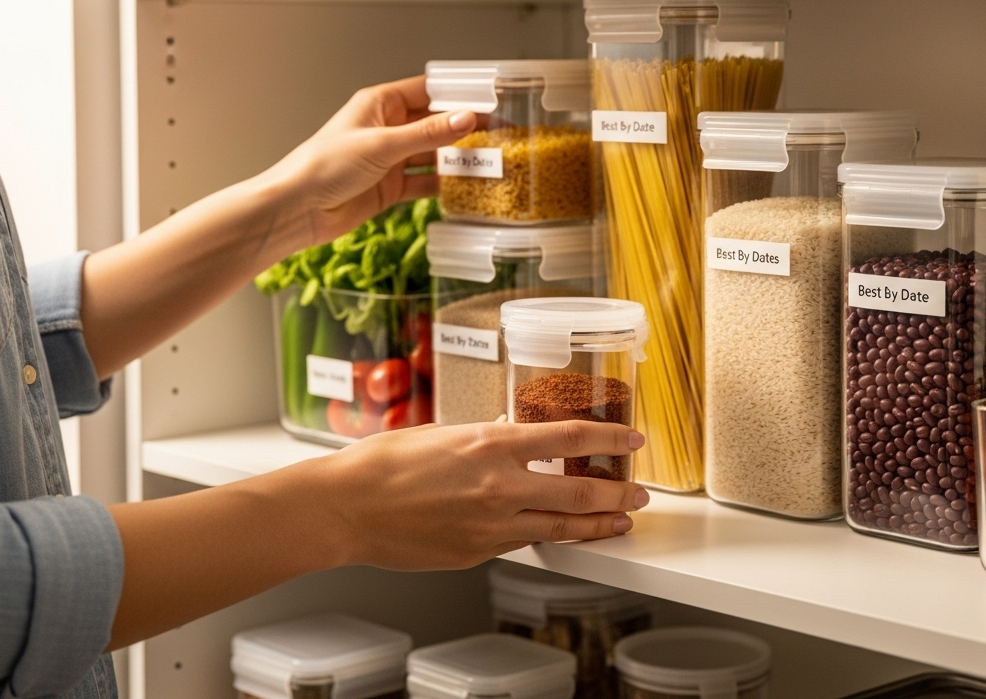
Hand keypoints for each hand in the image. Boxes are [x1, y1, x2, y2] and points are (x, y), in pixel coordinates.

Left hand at [269, 76, 475, 245]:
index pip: (428, 91)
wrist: (298, 209)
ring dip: (458, 157)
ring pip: (433, 154)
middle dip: (465, 128)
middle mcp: (387, 128)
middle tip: (499, 132)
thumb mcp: (382, 145)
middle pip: (435, 123)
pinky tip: (466, 186)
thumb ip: (427, 134)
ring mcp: (390, 158)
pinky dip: (444, 184)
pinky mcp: (391, 187)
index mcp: (380, 104)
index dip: (458, 94)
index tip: (489, 99)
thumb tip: (465, 118)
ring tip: (490, 159)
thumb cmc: (323, 166)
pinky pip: (425, 182)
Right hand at [308, 421, 650, 569]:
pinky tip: (555, 533)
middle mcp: (500, 486)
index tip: (631, 439)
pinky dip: (543, 536)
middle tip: (640, 491)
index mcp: (492, 445)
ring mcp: (491, 526)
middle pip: (580, 494)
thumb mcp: (444, 433)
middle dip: (619, 493)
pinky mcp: (478, 553)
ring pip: (562, 530)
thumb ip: (486, 440)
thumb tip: (513, 439)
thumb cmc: (382, 464)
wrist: (345, 508)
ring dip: (598, 525)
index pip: (571, 439)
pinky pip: (520, 543)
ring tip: (621, 520)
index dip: (610, 438)